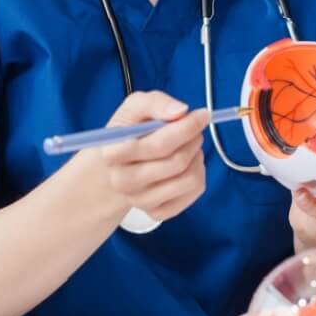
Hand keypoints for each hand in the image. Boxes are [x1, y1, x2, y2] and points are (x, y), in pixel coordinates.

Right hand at [86, 91, 209, 223]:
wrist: (121, 164)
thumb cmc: (131, 132)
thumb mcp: (136, 107)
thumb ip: (156, 103)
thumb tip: (181, 112)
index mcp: (113, 154)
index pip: (158, 145)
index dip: (187, 127)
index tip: (203, 115)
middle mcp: (123, 182)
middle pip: (177, 162)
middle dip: (194, 139)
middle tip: (194, 130)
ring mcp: (140, 201)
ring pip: (190, 178)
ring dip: (198, 156)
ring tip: (188, 147)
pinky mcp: (157, 212)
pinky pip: (195, 191)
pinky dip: (199, 173)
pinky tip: (186, 165)